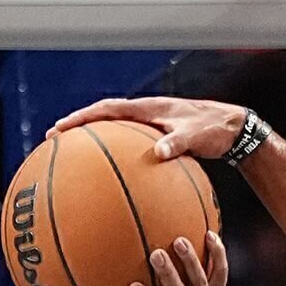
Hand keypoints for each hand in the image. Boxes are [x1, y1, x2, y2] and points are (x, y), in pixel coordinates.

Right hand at [50, 97, 248, 163]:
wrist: (233, 128)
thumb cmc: (215, 129)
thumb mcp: (196, 136)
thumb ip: (177, 143)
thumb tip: (157, 154)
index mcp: (148, 108)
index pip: (107, 109)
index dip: (82, 118)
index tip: (60, 128)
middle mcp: (144, 114)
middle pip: (102, 118)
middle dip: (77, 127)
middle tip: (53, 139)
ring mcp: (149, 125)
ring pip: (113, 131)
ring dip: (92, 141)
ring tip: (71, 157)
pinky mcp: (156, 137)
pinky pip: (129, 146)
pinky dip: (115, 156)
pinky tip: (111, 178)